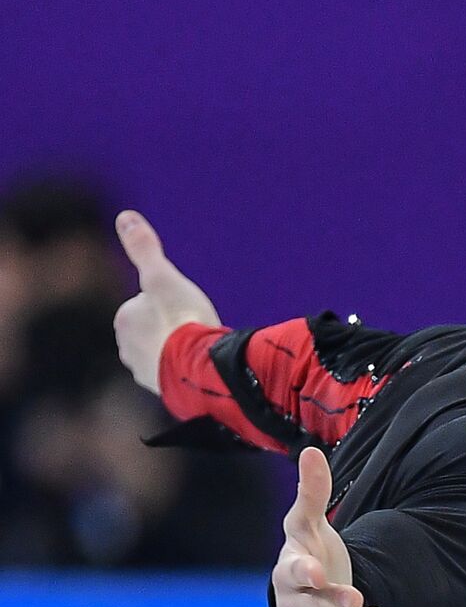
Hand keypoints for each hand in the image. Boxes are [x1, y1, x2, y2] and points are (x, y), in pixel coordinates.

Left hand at [112, 211, 221, 393]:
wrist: (200, 370)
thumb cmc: (183, 321)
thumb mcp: (163, 277)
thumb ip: (144, 248)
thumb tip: (125, 216)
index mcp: (125, 319)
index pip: (148, 301)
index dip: (171, 301)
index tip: (186, 307)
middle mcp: (127, 347)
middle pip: (155, 327)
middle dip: (173, 326)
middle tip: (195, 326)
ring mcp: (144, 372)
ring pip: (163, 352)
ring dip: (179, 349)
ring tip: (200, 348)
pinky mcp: (163, 390)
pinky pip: (174, 374)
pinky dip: (185, 369)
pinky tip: (200, 367)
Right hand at [270, 447, 383, 606]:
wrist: (311, 597)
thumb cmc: (309, 555)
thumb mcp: (308, 525)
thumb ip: (312, 492)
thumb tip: (311, 450)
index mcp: (290, 571)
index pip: (292, 573)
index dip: (304, 573)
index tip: (318, 572)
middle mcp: (295, 604)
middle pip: (311, 605)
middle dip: (333, 603)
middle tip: (357, 597)